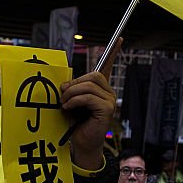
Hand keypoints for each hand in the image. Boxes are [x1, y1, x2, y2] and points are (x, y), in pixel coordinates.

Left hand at [60, 38, 120, 170]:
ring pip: (89, 85)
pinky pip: (88, 97)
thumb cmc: (74, 123)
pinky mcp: (106, 109)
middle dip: (75, 83)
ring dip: (71, 93)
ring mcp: (109, 101)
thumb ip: (70, 90)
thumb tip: (64, 84)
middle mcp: (108, 93)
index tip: (120, 38)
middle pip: (93, 75)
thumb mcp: (70, 102)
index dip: (114, 51)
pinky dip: (75, 101)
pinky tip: (68, 108)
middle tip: (63, 95)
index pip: (108, 66)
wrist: (81, 144)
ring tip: (64, 104)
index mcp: (100, 89)